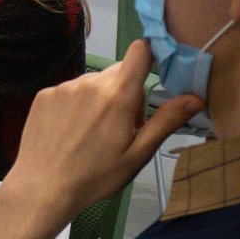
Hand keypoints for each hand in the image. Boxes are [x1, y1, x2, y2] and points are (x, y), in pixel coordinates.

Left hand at [4, 39, 203, 221]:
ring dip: (99, 98)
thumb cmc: (95, 175)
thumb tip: (197, 97)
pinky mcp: (44, 95)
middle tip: (121, 126)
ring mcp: (63, 87)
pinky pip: (69, 91)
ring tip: (92, 133)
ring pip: (93, 83)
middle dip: (126, 92)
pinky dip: (75, 104)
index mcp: (117, 95)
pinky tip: (70, 131)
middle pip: (118, 72)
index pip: (140, 52)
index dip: (151, 56)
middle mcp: (89, 82)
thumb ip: (166, 121)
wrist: (42, 187)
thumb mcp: (138, 154)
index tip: (156, 72)